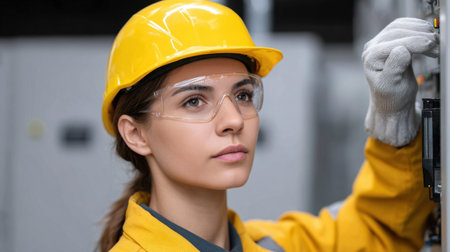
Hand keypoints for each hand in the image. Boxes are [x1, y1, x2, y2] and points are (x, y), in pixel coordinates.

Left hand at [362, 17, 438, 146]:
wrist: (393, 100)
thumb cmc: (391, 96)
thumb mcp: (392, 86)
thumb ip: (394, 68)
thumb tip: (401, 50)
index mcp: (370, 58)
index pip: (393, 43)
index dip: (414, 42)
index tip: (431, 45)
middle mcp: (372, 48)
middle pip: (396, 31)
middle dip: (419, 35)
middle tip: (437, 44)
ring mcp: (380, 42)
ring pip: (401, 26)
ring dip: (420, 30)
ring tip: (435, 43)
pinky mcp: (391, 41)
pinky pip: (404, 27)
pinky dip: (418, 30)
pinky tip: (428, 39)